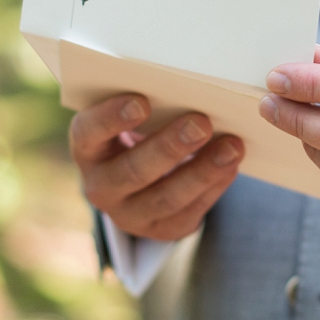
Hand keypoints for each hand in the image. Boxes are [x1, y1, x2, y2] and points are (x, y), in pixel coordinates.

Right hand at [71, 93, 243, 242]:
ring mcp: (129, 215)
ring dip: (202, 171)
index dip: (111, 119)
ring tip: (232, 147)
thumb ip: (149, 105)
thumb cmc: (138, 133)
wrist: (139, 178)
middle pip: (133, 171)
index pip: (88, 133)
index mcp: (87, 150)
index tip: (141, 102)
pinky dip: (214, 187)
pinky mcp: (161, 230)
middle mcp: (100, 187)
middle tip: (200, 123)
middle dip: (169, 147)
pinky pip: (189, 212)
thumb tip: (190, 89)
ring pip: (166, 198)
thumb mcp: (130, 119)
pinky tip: (231, 166)